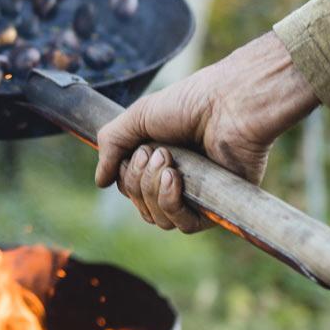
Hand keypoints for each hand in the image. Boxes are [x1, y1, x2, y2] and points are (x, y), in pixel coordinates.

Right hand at [94, 32, 317, 230]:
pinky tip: (175, 179)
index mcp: (161, 160)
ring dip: (153, 190)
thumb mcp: (138, 117)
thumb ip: (111, 144)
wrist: (229, 103)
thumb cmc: (190, 103)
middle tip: (156, 152)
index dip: (126, 176)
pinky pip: (185, 225)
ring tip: (168, 162)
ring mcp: (198, 195)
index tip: (137, 150)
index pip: (130, 189)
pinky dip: (171, 203)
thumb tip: (100, 182)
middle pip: (141, 206)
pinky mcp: (217, 206)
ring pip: (159, 219)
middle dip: (138, 180)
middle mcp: (179, 180)